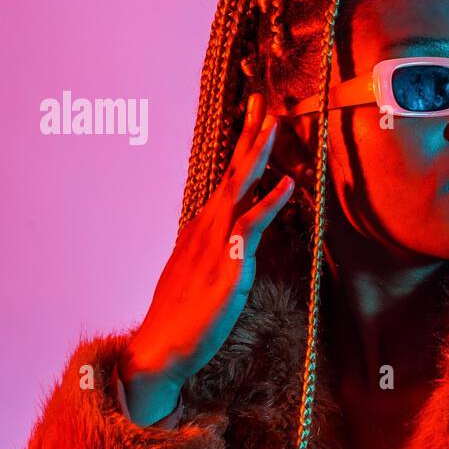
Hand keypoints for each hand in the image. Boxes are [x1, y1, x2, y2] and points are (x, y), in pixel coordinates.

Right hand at [119, 93, 293, 424]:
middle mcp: (206, 228)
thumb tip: (228, 237)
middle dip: (248, 134)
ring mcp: (215, 245)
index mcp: (201, 227)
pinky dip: (269, 203)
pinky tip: (287, 185)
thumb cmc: (182, 315)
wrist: (161, 349)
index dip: (242, 145)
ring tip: (275, 124)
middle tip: (263, 100)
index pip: (227, 176)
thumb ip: (214, 250)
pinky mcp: (228, 267)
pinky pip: (250, 228)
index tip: (255, 113)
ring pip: (239, 188)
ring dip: (258, 154)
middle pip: (232, 171)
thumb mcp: (198, 273)